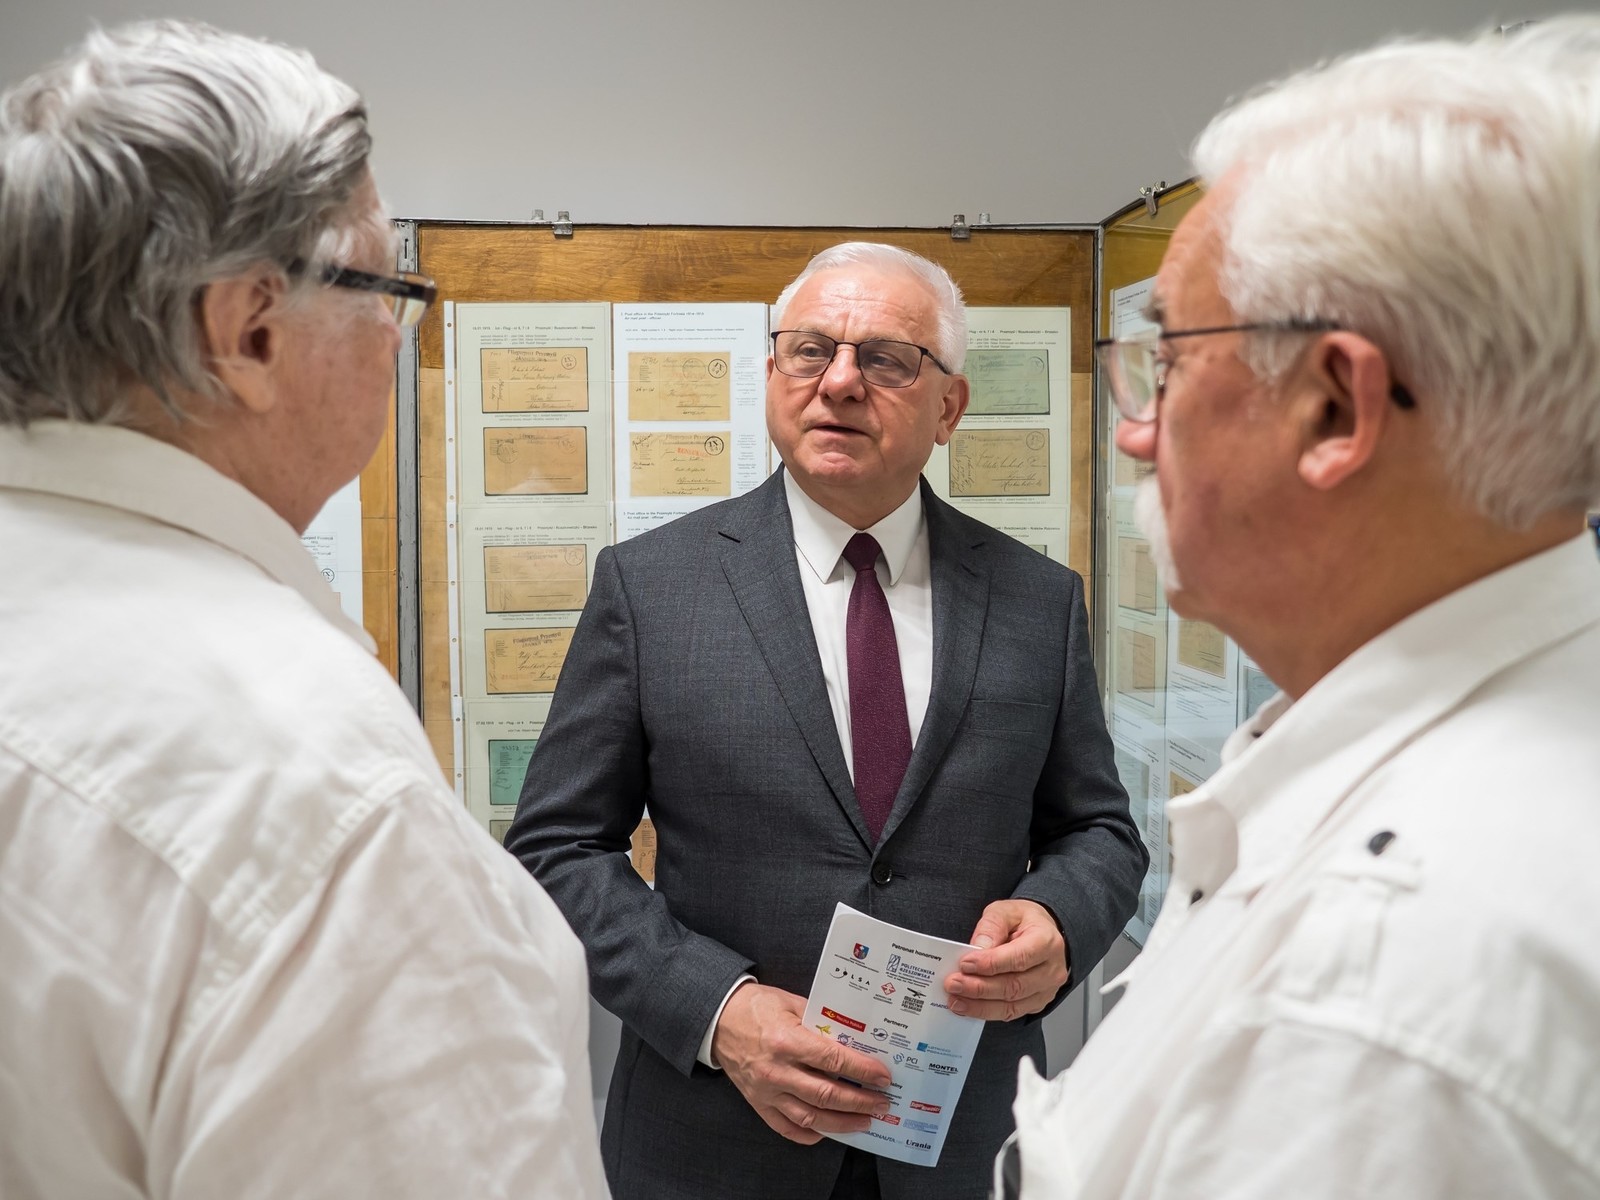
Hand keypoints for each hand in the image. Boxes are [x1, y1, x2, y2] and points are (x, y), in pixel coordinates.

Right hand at [710, 982, 893, 1144]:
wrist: (718, 1021)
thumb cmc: (756, 1008)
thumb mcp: (791, 1003)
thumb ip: (821, 1021)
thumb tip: (854, 1038)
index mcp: (787, 1042)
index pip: (834, 1062)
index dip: (863, 1071)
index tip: (883, 1077)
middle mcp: (777, 1071)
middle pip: (827, 1094)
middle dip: (861, 1101)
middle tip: (883, 1103)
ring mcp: (766, 1092)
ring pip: (811, 1117)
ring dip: (842, 1123)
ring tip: (864, 1121)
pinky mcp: (758, 1104)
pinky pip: (787, 1128)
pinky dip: (810, 1134)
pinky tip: (829, 1131)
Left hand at [943, 899, 1069, 1020]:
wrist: (1042, 932)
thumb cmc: (1024, 921)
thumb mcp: (1005, 911)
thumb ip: (991, 926)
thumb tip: (977, 949)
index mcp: (1046, 941)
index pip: (1019, 958)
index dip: (990, 964)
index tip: (965, 964)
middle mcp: (1051, 969)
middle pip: (1014, 986)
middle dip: (979, 987)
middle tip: (954, 983)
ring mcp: (1046, 990)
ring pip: (1012, 1005)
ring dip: (980, 1005)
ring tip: (955, 999)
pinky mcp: (1037, 1003)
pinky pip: (1011, 1013)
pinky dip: (987, 1012)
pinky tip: (968, 1006)